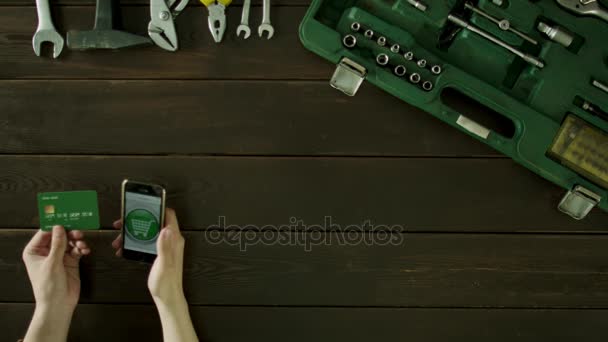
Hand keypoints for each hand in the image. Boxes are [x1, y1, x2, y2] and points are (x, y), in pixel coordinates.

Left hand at [22, 226, 89, 341]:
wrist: (59, 304)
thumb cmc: (48, 287)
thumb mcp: (52, 263)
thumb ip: (57, 244)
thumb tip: (59, 227)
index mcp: (35, 251)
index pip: (45, 233)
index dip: (55, 225)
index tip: (66, 218)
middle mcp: (46, 252)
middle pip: (59, 235)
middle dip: (69, 233)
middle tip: (78, 232)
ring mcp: (59, 256)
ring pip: (70, 241)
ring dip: (77, 241)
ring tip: (82, 244)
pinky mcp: (70, 261)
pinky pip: (77, 249)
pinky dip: (82, 248)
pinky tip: (85, 250)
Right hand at [112, 208, 185, 303]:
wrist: (167, 297)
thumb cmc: (166, 283)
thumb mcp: (164, 264)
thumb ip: (164, 246)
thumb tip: (165, 229)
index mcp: (174, 239)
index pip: (169, 215)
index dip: (157, 208)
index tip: (142, 206)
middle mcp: (171, 240)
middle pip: (154, 223)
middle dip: (138, 221)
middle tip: (122, 224)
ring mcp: (166, 246)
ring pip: (147, 233)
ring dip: (132, 234)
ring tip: (118, 240)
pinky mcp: (160, 253)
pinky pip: (146, 243)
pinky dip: (135, 243)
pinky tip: (123, 249)